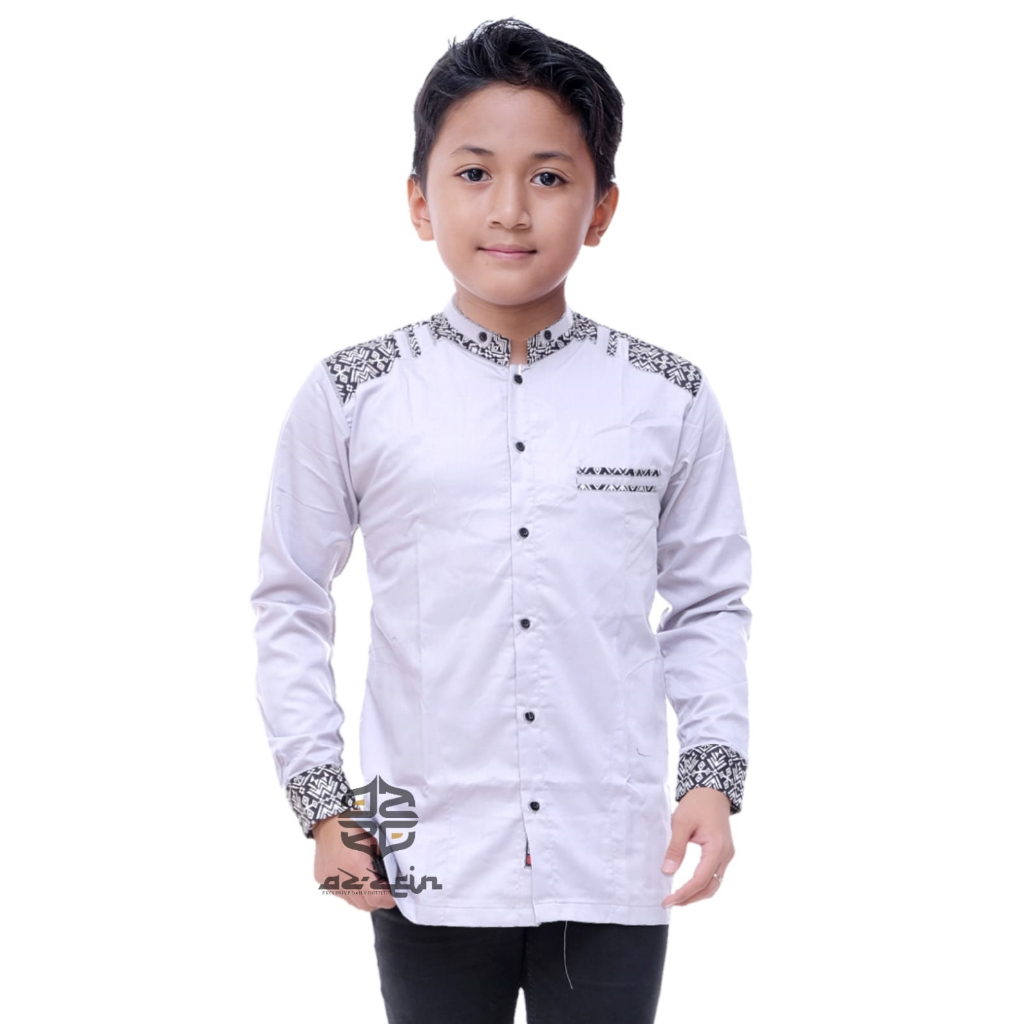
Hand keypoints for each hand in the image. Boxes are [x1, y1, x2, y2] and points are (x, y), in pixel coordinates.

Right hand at [312, 816, 396, 912]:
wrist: (327, 819)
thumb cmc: (355, 825)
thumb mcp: (377, 837)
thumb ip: (386, 858)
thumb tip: (396, 878)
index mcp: (355, 864)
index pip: (375, 898)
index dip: (388, 900)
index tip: (395, 895)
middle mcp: (340, 877)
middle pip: (364, 905)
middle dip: (378, 899)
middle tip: (384, 887)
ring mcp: (330, 881)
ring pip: (353, 902)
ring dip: (363, 896)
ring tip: (369, 880)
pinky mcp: (322, 880)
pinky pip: (341, 894)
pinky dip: (350, 890)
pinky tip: (353, 875)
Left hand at [660, 788, 734, 907]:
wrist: (712, 791)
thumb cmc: (697, 804)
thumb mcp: (681, 823)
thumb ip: (675, 848)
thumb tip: (667, 871)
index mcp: (717, 848)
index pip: (700, 879)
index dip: (684, 893)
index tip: (668, 901)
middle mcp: (725, 855)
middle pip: (710, 887)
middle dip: (691, 898)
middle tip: (670, 903)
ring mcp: (726, 855)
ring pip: (714, 884)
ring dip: (696, 893)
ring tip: (677, 898)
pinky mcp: (723, 853)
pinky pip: (714, 875)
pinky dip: (701, 884)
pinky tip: (688, 886)